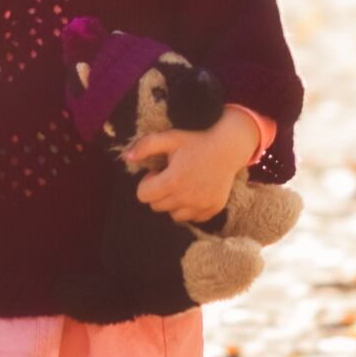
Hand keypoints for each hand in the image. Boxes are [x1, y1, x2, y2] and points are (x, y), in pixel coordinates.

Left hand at [125, 107, 259, 223]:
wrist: (228, 146)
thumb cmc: (196, 140)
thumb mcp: (170, 137)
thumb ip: (146, 145)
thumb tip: (127, 157)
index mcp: (173, 181)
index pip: (143, 196)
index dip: (147, 182)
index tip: (158, 171)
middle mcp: (187, 197)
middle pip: (156, 206)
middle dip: (158, 191)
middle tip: (170, 174)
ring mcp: (201, 205)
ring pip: (173, 215)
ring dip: (173, 202)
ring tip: (182, 183)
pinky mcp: (213, 209)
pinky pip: (192, 218)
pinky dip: (189, 208)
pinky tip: (194, 189)